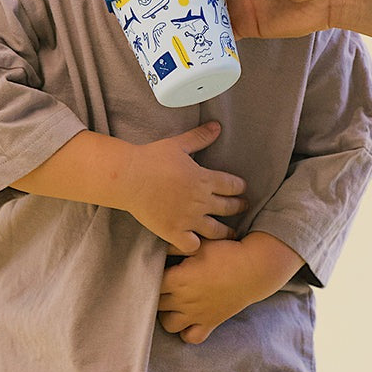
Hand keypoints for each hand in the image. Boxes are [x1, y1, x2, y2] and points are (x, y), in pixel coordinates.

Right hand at [124, 122, 246, 254]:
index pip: (232, 185)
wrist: (128, 178)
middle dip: (238, 206)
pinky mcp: (173, 232)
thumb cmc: (152, 158)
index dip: (239, 187)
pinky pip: (193, 246)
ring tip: (230, 233)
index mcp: (204, 178)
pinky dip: (197, 245)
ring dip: (226, 232)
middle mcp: (200, 201)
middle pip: (228, 207)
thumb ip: (200, 137)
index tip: (242, 188)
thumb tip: (217, 126)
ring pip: (216, 230)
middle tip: (243, 206)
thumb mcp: (178, 144)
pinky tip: (198, 242)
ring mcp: (188, 219)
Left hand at [157, 232, 303, 343]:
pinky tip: (188, 319)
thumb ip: (175, 245)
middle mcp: (184, 300)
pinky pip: (191, 337)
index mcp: (179, 279)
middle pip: (157, 302)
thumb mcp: (199, 244)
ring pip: (168, 324)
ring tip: (172, 302)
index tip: (159, 268)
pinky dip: (186, 332)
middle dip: (157, 293)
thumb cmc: (226, 253)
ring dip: (166, 314)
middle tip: (165, 282)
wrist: (254, 269)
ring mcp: (196, 315)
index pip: (152, 282)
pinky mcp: (210, 323)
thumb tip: (158, 247)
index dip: (152, 275)